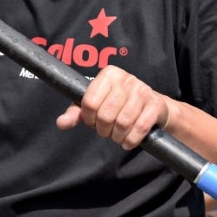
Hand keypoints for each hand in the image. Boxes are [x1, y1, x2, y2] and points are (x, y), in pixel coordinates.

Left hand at [55, 64, 171, 149]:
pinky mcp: (156, 105)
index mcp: (109, 74)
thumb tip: (61, 123)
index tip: (93, 121)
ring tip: (117, 136)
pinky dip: (131, 140)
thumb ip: (76, 112)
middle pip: (105, 114)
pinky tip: (128, 141)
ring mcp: (143, 91)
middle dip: (103, 130)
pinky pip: (140, 127)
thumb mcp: (96, 105)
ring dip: (118, 137)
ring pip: (123, 122)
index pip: (89, 101)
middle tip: (106, 132)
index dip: (88, 118)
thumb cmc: (119, 105)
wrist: (152, 107)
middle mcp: (126, 78)